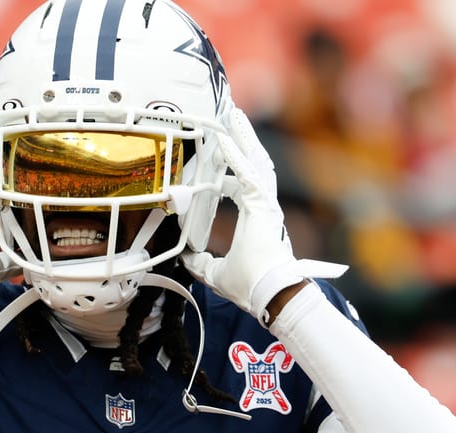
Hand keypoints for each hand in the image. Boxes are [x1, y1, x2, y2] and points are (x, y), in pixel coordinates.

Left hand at [180, 108, 346, 325]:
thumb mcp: (216, 271)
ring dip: (242, 137)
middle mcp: (263, 206)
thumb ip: (201, 262)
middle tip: (232, 118)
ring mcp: (266, 204)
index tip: (217, 155)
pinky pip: (247, 174)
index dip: (230, 167)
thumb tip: (186, 258)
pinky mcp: (263, 205)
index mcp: (255, 218)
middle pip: (252, 163)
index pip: (241, 184)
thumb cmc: (250, 285)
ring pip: (254, 161)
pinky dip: (235, 155)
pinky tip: (224, 138)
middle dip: (241, 139)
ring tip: (234, 115)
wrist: (268, 294)